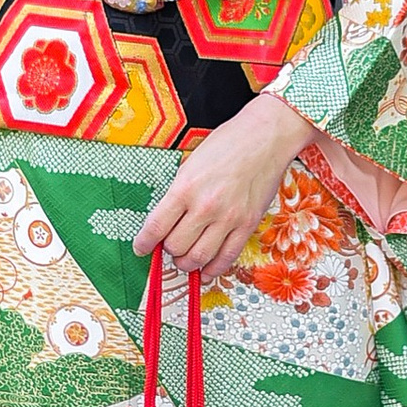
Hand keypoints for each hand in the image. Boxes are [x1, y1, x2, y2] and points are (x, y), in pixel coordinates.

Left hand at [133, 91, 313, 287]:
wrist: (265, 137)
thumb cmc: (227, 144)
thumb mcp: (190, 164)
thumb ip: (178, 194)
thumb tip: (165, 222)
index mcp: (185, 187)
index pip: (156, 227)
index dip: (144, 243)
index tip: (141, 247)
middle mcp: (205, 206)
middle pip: (175, 246)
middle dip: (167, 250)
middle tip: (168, 245)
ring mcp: (228, 218)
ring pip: (198, 258)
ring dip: (186, 262)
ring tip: (185, 257)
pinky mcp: (247, 225)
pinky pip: (227, 258)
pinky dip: (212, 270)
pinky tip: (205, 270)